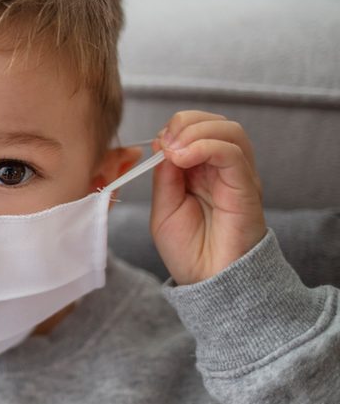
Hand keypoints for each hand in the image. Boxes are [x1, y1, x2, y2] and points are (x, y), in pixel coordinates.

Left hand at [150, 111, 266, 284]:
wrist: (208, 282)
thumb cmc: (188, 250)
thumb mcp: (163, 207)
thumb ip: (164, 175)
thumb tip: (163, 142)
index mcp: (201, 171)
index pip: (195, 128)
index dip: (174, 128)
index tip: (157, 144)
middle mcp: (223, 170)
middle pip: (214, 122)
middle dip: (185, 123)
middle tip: (166, 144)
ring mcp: (237, 177)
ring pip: (229, 131)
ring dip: (196, 131)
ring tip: (175, 152)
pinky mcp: (246, 187)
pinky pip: (233, 153)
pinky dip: (207, 146)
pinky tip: (184, 158)